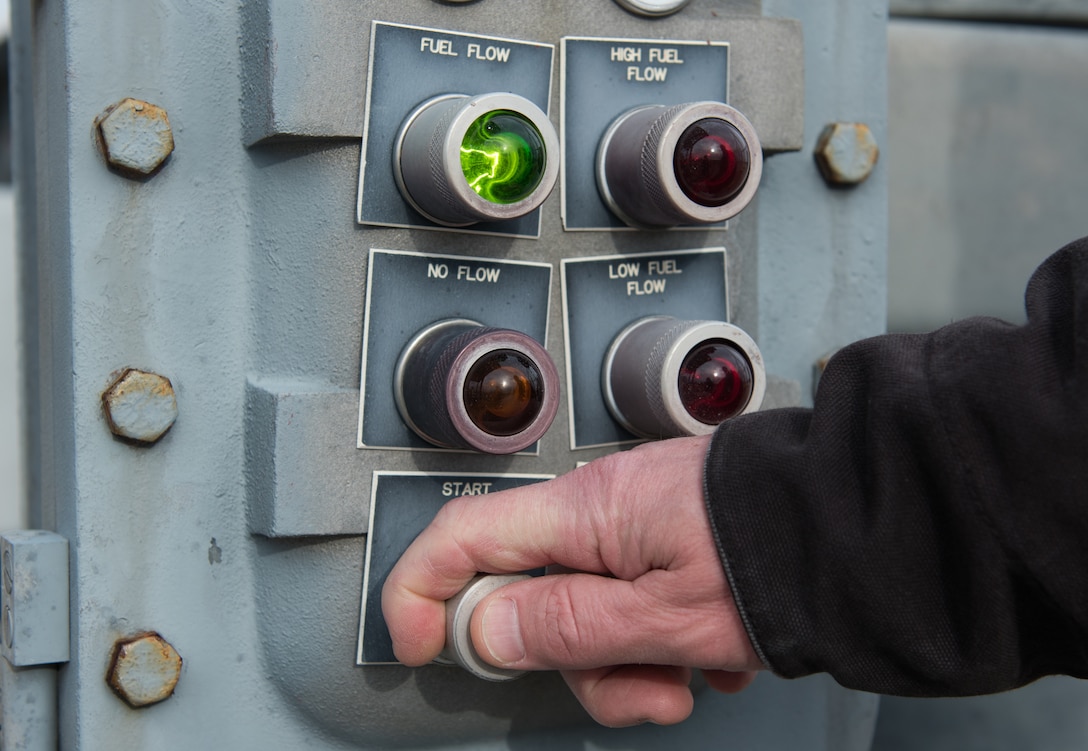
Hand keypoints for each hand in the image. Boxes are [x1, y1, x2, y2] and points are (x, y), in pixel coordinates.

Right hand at [381, 435, 762, 726]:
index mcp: (585, 512)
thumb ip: (563, 626)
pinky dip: (666, 641)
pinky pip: (636, 601)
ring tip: (701, 672)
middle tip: (640, 689)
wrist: (864, 528)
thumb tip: (482, 629)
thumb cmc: (775, 554)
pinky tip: (716, 650)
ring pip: (591, 613)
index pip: (462, 535)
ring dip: (636, 664)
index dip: (420, 592)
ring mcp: (638, 526)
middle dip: (579, 664)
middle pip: (533, 597)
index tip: (420, 649)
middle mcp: (601, 510)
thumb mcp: (663, 614)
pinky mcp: (670, 540)